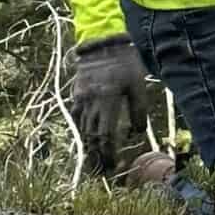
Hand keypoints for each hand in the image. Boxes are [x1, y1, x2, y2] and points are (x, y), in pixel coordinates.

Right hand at [70, 37, 148, 170]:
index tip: (114, 166)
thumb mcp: (138, 85)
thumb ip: (138, 110)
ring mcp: (80, 99)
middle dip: (97, 156)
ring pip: (81, 129)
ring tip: (93, 162)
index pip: (105, 136)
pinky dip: (81, 131)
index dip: (109, 153)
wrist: (103, 43)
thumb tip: (136, 133)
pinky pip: (76, 117)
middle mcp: (91, 103)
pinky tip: (85, 139)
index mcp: (108, 101)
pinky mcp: (76, 94)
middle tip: (103, 172)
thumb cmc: (126, 63)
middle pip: (91, 137)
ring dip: (87, 147)